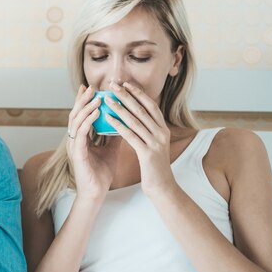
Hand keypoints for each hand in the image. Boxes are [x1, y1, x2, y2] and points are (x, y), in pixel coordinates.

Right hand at [67, 85, 119, 201]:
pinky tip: (96, 112)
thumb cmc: (101, 174)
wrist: (96, 193)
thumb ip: (113, 137)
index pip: (81, 115)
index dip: (84, 101)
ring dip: (86, 107)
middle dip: (82, 99)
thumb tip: (123, 123)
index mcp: (81, 138)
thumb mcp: (110, 151)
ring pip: (76, 120)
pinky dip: (88, 120)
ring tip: (96, 96)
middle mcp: (75, 140)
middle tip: (90, 86)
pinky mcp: (77, 152)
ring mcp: (74, 145)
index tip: (89, 88)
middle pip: (75, 114)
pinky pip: (81, 132)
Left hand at [105, 81, 175, 196]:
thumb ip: (147, 129)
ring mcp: (156, 143)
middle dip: (126, 95)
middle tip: (113, 85)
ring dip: (120, 107)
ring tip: (107, 99)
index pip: (150, 105)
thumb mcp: (153, 143)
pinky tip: (108, 118)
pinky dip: (119, 125)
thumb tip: (133, 114)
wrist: (162, 187)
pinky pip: (131, 136)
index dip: (138, 93)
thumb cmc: (154, 165)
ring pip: (136, 120)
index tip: (125, 83)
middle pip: (142, 109)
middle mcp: (162, 133)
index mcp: (163, 129)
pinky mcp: (148, 154)